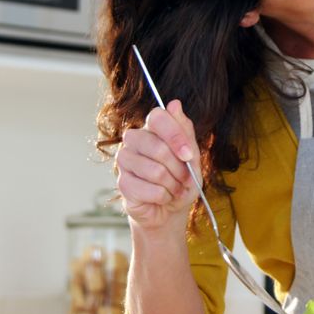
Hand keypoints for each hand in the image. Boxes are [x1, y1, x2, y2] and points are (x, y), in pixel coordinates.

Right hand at [114, 99, 199, 233]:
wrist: (170, 209)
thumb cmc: (181, 179)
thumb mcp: (192, 155)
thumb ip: (185, 131)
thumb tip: (174, 104)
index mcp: (151, 128)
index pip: (158, 117)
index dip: (176, 136)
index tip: (189, 154)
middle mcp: (134, 140)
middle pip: (158, 148)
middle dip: (179, 168)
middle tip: (185, 179)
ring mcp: (124, 161)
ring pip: (155, 171)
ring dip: (173, 185)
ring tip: (175, 189)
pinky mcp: (122, 183)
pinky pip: (150, 190)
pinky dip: (164, 197)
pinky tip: (163, 197)